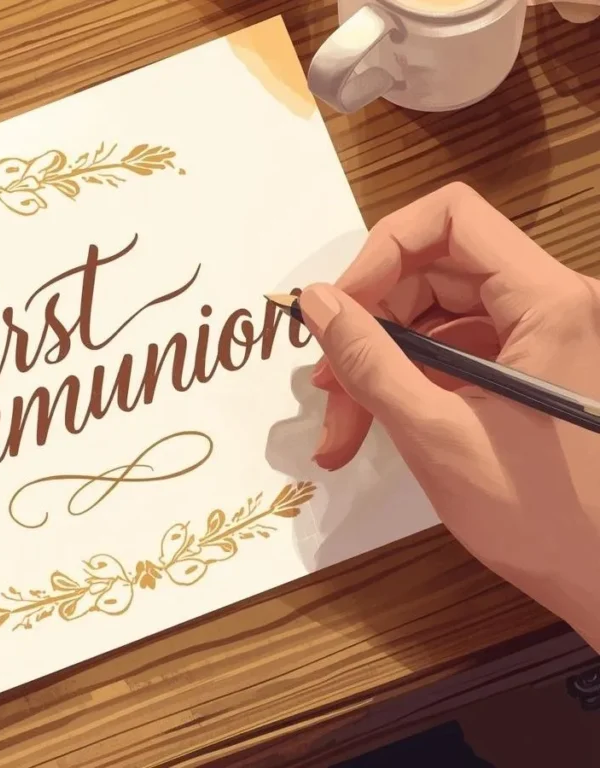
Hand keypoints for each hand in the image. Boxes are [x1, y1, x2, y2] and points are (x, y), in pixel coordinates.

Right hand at [301, 182, 599, 650]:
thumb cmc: (546, 520)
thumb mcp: (436, 435)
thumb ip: (370, 360)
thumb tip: (318, 302)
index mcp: (550, 302)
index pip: (452, 218)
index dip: (381, 251)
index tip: (339, 308)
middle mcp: (554, 305)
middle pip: (436, 272)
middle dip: (369, 325)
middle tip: (324, 385)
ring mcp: (546, 337)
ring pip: (438, 317)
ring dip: (381, 364)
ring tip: (342, 428)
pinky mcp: (534, 368)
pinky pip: (456, 350)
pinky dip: (410, 383)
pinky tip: (377, 426)